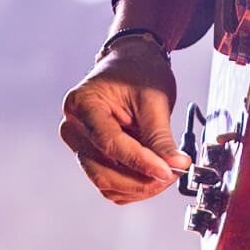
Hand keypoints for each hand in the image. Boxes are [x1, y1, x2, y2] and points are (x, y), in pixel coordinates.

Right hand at [59, 38, 190, 205]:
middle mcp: (73, 127)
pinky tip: (153, 173)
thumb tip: (176, 167)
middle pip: (103, 171)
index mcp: (82, 104)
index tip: (167, 171)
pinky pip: (110, 185)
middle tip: (173, 173)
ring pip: (107, 184)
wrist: (132, 63)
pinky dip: (133, 186)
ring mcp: (78, 145)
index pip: (109, 143)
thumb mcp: (153, 100)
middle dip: (141, 179)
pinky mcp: (90, 158)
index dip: (141, 162)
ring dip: (139, 186)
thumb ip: (161, 138)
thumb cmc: (138, 72)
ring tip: (167, 170)